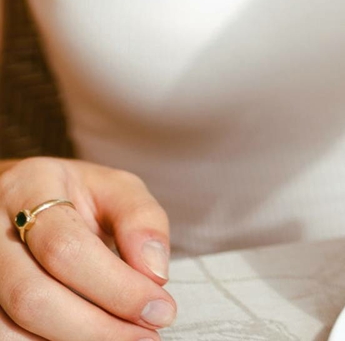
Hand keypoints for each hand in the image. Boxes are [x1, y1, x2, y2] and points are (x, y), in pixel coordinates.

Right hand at [0, 158, 175, 339]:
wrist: (25, 198)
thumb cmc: (77, 197)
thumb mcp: (116, 189)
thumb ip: (142, 220)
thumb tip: (155, 274)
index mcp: (30, 189)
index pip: (65, 249)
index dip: (117, 287)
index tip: (160, 309)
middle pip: (32, 296)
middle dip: (96, 327)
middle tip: (146, 336)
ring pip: (11, 328)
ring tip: (121, 338)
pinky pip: (6, 338)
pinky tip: (88, 339)